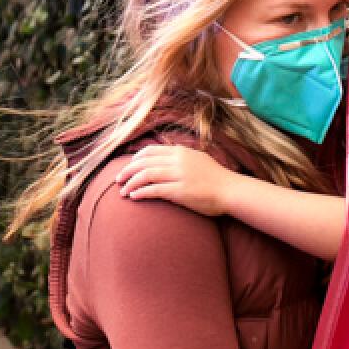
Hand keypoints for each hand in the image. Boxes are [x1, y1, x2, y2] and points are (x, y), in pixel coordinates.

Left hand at [117, 144, 233, 216]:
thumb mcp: (198, 160)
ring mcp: (179, 175)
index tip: (128, 167)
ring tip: (122, 191)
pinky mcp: (180, 191)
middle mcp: (178, 160)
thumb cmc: (215, 178)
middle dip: (127, 171)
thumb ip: (181, 158)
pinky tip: (133, 196)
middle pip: (144, 162)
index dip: (136, 159)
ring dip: (130, 183)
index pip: (151, 151)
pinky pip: (154, 190)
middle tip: (117, 180)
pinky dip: (141, 192)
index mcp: (181, 152)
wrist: (231, 190)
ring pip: (146, 175)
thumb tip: (166, 159)